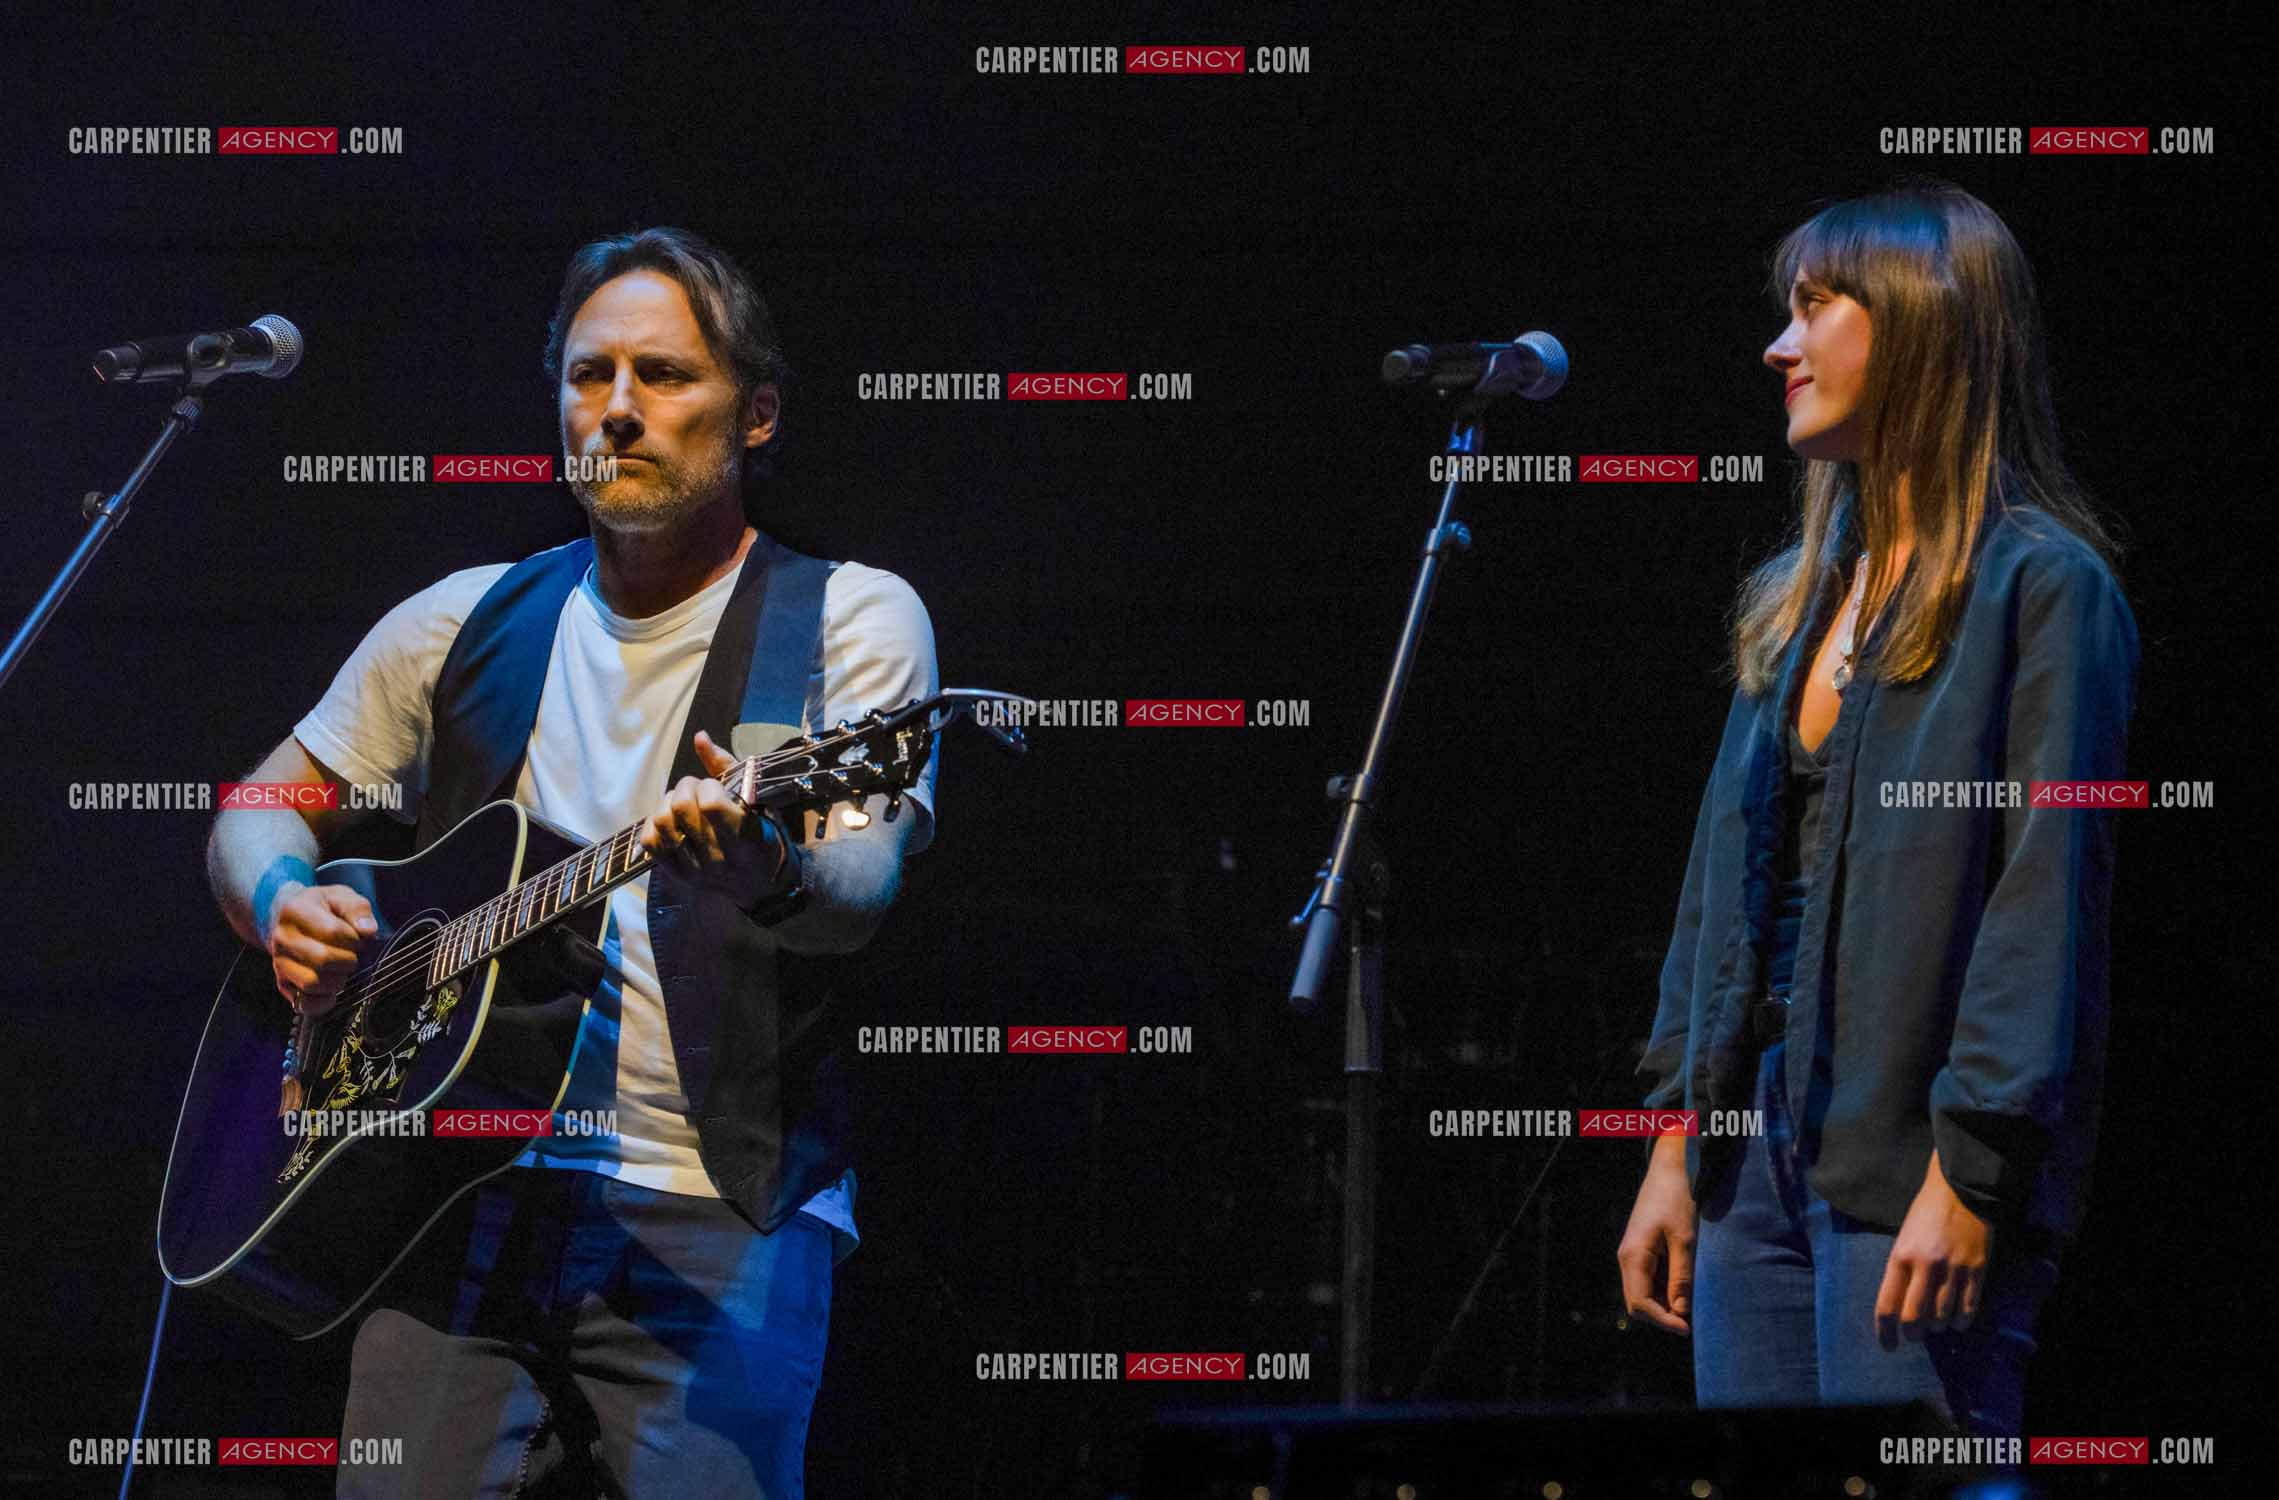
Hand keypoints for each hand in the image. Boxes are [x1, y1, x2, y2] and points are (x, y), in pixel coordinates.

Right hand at [267, 883, 377, 1015]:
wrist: (289, 919)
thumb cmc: (322, 908)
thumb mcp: (341, 896)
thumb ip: (356, 909)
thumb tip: (368, 931)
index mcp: (295, 911)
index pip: (332, 932)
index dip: (354, 938)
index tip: (357, 937)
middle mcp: (282, 939)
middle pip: (323, 959)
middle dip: (348, 960)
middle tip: (351, 956)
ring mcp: (279, 963)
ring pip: (312, 983)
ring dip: (337, 981)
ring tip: (341, 970)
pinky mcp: (283, 984)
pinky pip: (304, 1004)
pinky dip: (324, 1002)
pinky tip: (333, 990)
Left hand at [637, 729, 788, 906]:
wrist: (758, 884)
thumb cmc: (761, 835)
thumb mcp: (757, 801)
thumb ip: (726, 767)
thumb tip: (699, 737)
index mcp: (746, 838)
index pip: (711, 804)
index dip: (708, 786)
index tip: (717, 788)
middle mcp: (719, 857)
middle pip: (681, 807)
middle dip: (687, 787)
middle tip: (699, 790)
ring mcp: (695, 869)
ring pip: (662, 821)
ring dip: (669, 803)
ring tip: (684, 804)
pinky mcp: (677, 874)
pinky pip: (650, 841)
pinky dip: (655, 823)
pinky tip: (671, 820)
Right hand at [1617, 1133, 1697, 1334]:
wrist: (1670, 1169)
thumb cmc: (1677, 1200)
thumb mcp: (1685, 1240)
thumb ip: (1681, 1278)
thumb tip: (1681, 1312)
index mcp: (1633, 1256)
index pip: (1639, 1303)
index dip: (1662, 1320)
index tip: (1687, 1329)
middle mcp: (1627, 1258)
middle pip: (1637, 1302)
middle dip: (1662, 1316)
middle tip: (1691, 1323)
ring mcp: (1633, 1254)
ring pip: (1643, 1293)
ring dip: (1665, 1304)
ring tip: (1693, 1305)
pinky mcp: (1642, 1250)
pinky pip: (1649, 1280)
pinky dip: (1665, 1290)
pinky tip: (1685, 1288)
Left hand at [1875, 1150, 1992, 1346]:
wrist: (1961, 1190)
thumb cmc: (1926, 1214)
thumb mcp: (1904, 1239)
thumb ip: (1902, 1271)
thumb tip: (1901, 1308)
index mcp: (1900, 1257)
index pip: (1887, 1305)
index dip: (1885, 1333)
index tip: (1888, 1347)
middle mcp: (1925, 1266)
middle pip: (1914, 1318)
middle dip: (1912, 1335)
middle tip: (1914, 1336)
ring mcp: (1953, 1269)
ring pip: (1942, 1317)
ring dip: (1938, 1327)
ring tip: (1937, 1323)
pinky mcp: (1977, 1270)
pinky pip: (1968, 1308)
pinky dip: (1960, 1321)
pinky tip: (1956, 1321)